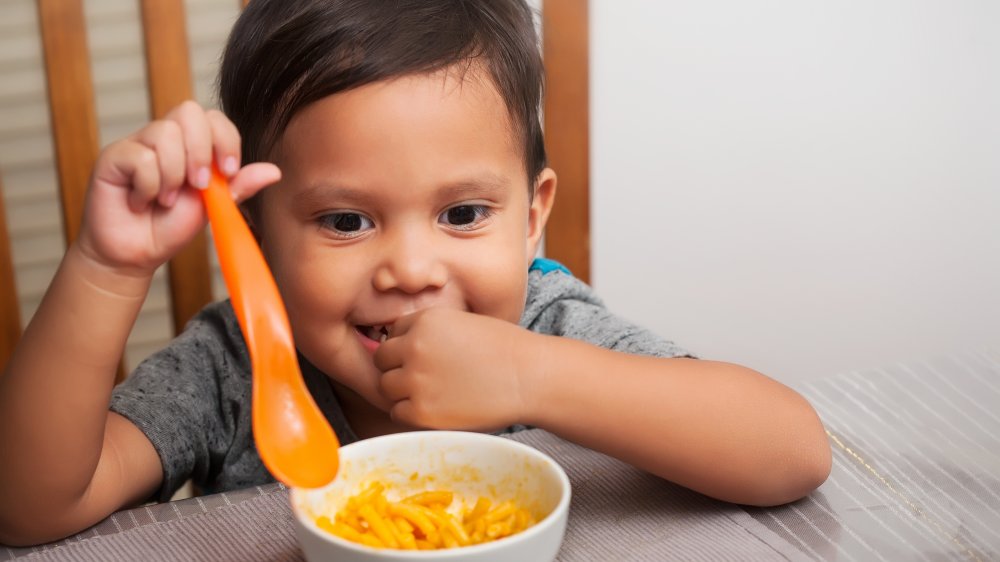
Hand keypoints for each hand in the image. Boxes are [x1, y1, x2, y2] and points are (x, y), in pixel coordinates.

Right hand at [75, 101, 280, 275]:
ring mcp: (137, 144)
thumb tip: (274, 171)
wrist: (135, 255)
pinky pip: (140, 156)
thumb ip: (239, 186)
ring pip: (165, 133)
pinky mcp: (113, 157)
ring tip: (166, 200)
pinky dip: (149, 186)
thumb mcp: (214, 207)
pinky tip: (142, 201)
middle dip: (202, 151)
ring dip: (174, 175)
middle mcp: (164, 138)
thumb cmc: (170, 227)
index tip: (229, 172)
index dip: (226, 140)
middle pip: (189, 111)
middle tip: (199, 185)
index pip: (213, 118)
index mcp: (191, 146)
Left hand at [373, 309, 535, 430]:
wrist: (530, 377)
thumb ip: (432, 332)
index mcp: (425, 321)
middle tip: (423, 379)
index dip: (406, 346)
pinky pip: (398, 413)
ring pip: (386, 387)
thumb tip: (403, 346)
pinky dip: (412, 413)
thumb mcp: (464, 323)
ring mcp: (415, 379)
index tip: (424, 358)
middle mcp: (414, 347)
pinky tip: (436, 409)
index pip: (393, 333)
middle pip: (382, 360)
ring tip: (431, 394)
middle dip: (397, 368)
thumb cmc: (505, 350)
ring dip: (402, 392)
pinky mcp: (421, 411)